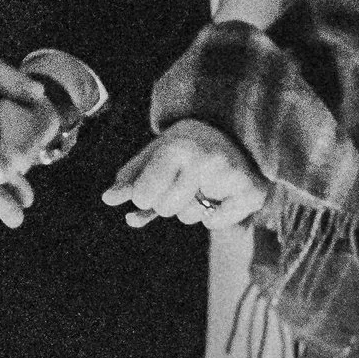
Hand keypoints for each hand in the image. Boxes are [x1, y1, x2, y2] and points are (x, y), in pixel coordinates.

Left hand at [102, 117, 268, 230]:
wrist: (238, 134)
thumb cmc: (189, 146)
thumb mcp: (158, 152)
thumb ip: (132, 175)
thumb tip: (108, 198)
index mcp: (177, 147)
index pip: (144, 195)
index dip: (144, 195)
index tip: (152, 184)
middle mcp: (204, 160)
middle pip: (165, 209)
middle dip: (167, 200)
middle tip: (183, 178)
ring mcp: (230, 176)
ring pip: (189, 217)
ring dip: (190, 206)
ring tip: (203, 182)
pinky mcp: (250, 193)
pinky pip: (213, 223)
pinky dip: (213, 215)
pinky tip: (220, 194)